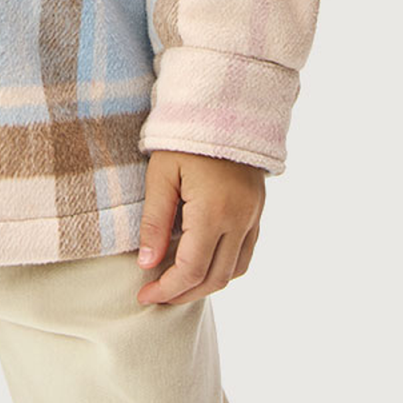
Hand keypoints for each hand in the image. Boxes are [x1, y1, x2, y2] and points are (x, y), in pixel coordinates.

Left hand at [135, 151, 264, 305]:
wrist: (221, 106)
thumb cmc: (184, 138)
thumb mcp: (160, 174)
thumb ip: (154, 221)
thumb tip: (147, 264)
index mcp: (213, 211)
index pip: (190, 270)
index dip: (166, 289)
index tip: (144, 296)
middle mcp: (239, 219)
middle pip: (214, 278)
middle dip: (183, 294)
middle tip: (156, 296)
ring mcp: (253, 216)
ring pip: (234, 272)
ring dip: (206, 285)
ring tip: (176, 284)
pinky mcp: (257, 211)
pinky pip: (245, 255)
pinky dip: (224, 268)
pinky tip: (201, 263)